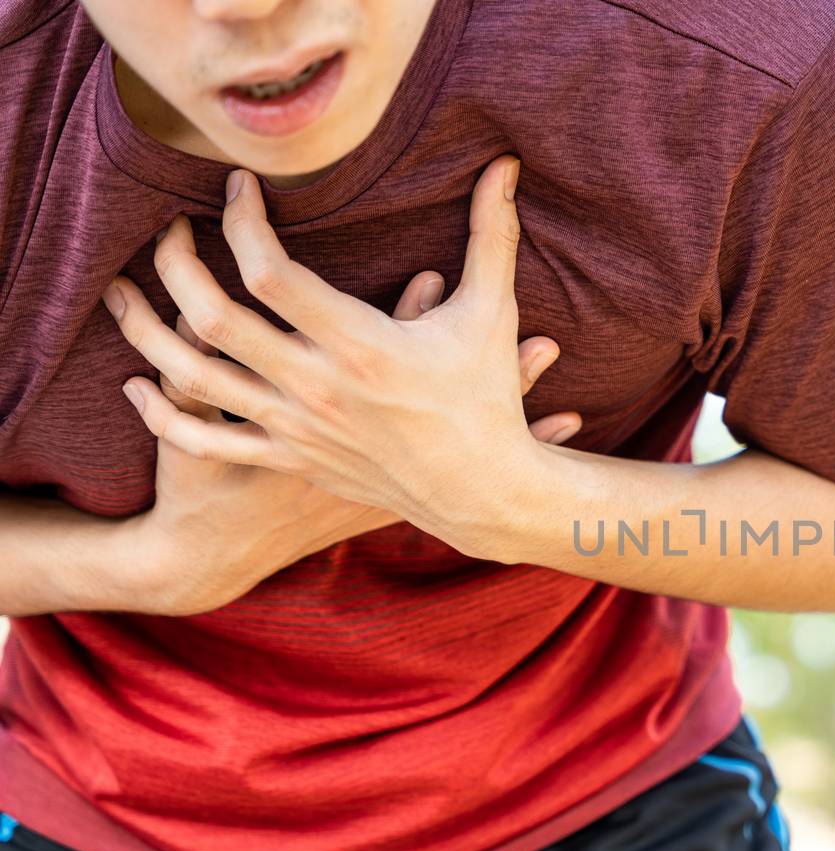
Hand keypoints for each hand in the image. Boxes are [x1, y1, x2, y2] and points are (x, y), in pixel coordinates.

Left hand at [102, 155, 563, 559]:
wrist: (482, 493)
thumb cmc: (487, 400)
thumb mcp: (491, 313)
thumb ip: (491, 235)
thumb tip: (504, 168)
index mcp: (362, 345)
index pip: (270, 272)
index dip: (242, 222)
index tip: (238, 190)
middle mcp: (318, 387)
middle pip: (213, 316)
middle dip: (176, 262)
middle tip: (169, 229)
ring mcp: (297, 428)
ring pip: (193, 377)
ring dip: (144, 330)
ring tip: (123, 293)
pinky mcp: (290, 459)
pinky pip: (207, 440)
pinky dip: (163, 413)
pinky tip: (140, 384)